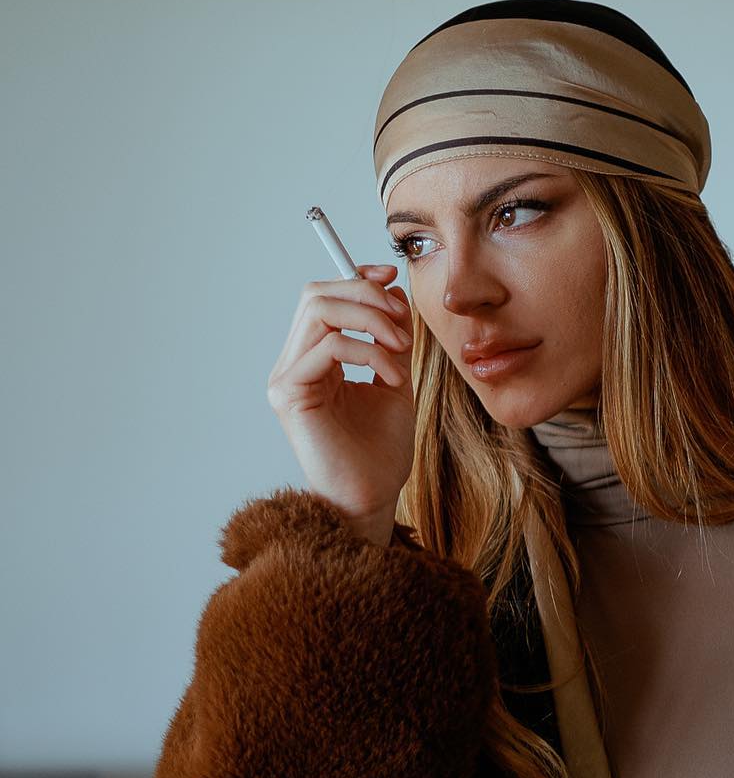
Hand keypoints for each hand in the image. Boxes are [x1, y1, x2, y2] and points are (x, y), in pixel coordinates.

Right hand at [267, 263, 416, 535]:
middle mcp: (293, 364)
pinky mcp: (289, 395)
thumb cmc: (380, 451)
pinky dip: (368, 352)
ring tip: (400, 350)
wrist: (373, 499)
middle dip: (365, 295)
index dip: (355, 279)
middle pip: (316, 295)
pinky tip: (391, 378)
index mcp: (313, 359)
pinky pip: (329, 346)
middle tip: (402, 322)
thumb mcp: (394, 379)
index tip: (391, 278)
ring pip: (319, 311)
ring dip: (370, 320)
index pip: (323, 298)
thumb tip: (392, 290)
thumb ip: (390, 338)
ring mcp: (286, 379)